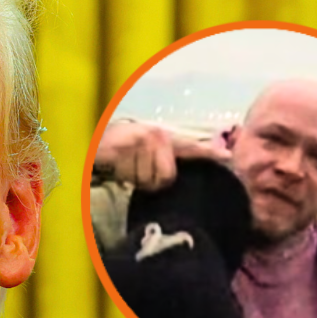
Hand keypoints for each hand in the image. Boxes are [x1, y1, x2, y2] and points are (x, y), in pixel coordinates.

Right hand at [95, 121, 231, 190]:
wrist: (87, 144)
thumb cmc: (115, 152)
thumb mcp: (141, 154)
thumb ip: (162, 163)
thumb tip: (174, 179)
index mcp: (162, 137)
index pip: (190, 147)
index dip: (209, 152)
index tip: (229, 156)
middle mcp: (156, 136)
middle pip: (167, 176)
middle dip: (151, 182)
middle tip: (135, 172)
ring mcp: (142, 140)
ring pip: (148, 180)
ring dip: (134, 180)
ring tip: (123, 167)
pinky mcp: (126, 147)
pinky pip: (133, 177)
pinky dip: (122, 177)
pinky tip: (115, 166)